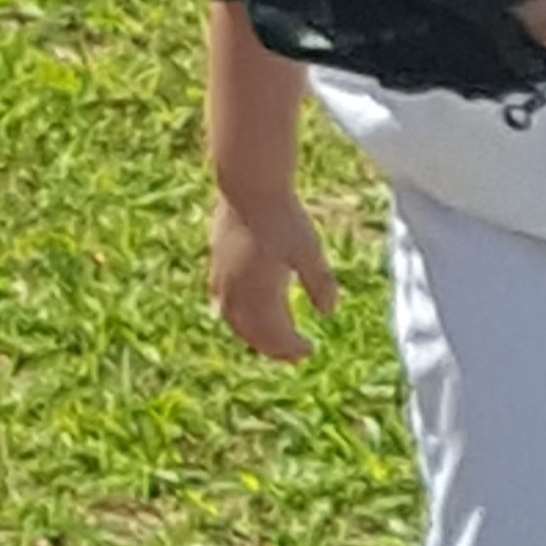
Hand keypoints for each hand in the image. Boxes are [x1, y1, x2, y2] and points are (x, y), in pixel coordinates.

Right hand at [210, 190, 339, 359]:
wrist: (249, 189)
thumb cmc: (283, 219)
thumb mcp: (309, 252)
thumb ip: (320, 284)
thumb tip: (328, 312)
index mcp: (260, 295)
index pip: (274, 335)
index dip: (290, 348)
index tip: (308, 352)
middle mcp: (237, 294)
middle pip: (253, 334)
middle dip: (273, 347)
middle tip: (292, 356)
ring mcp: (222, 280)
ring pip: (235, 321)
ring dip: (253, 335)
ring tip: (271, 338)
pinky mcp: (216, 265)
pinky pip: (223, 303)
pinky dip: (237, 316)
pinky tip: (245, 312)